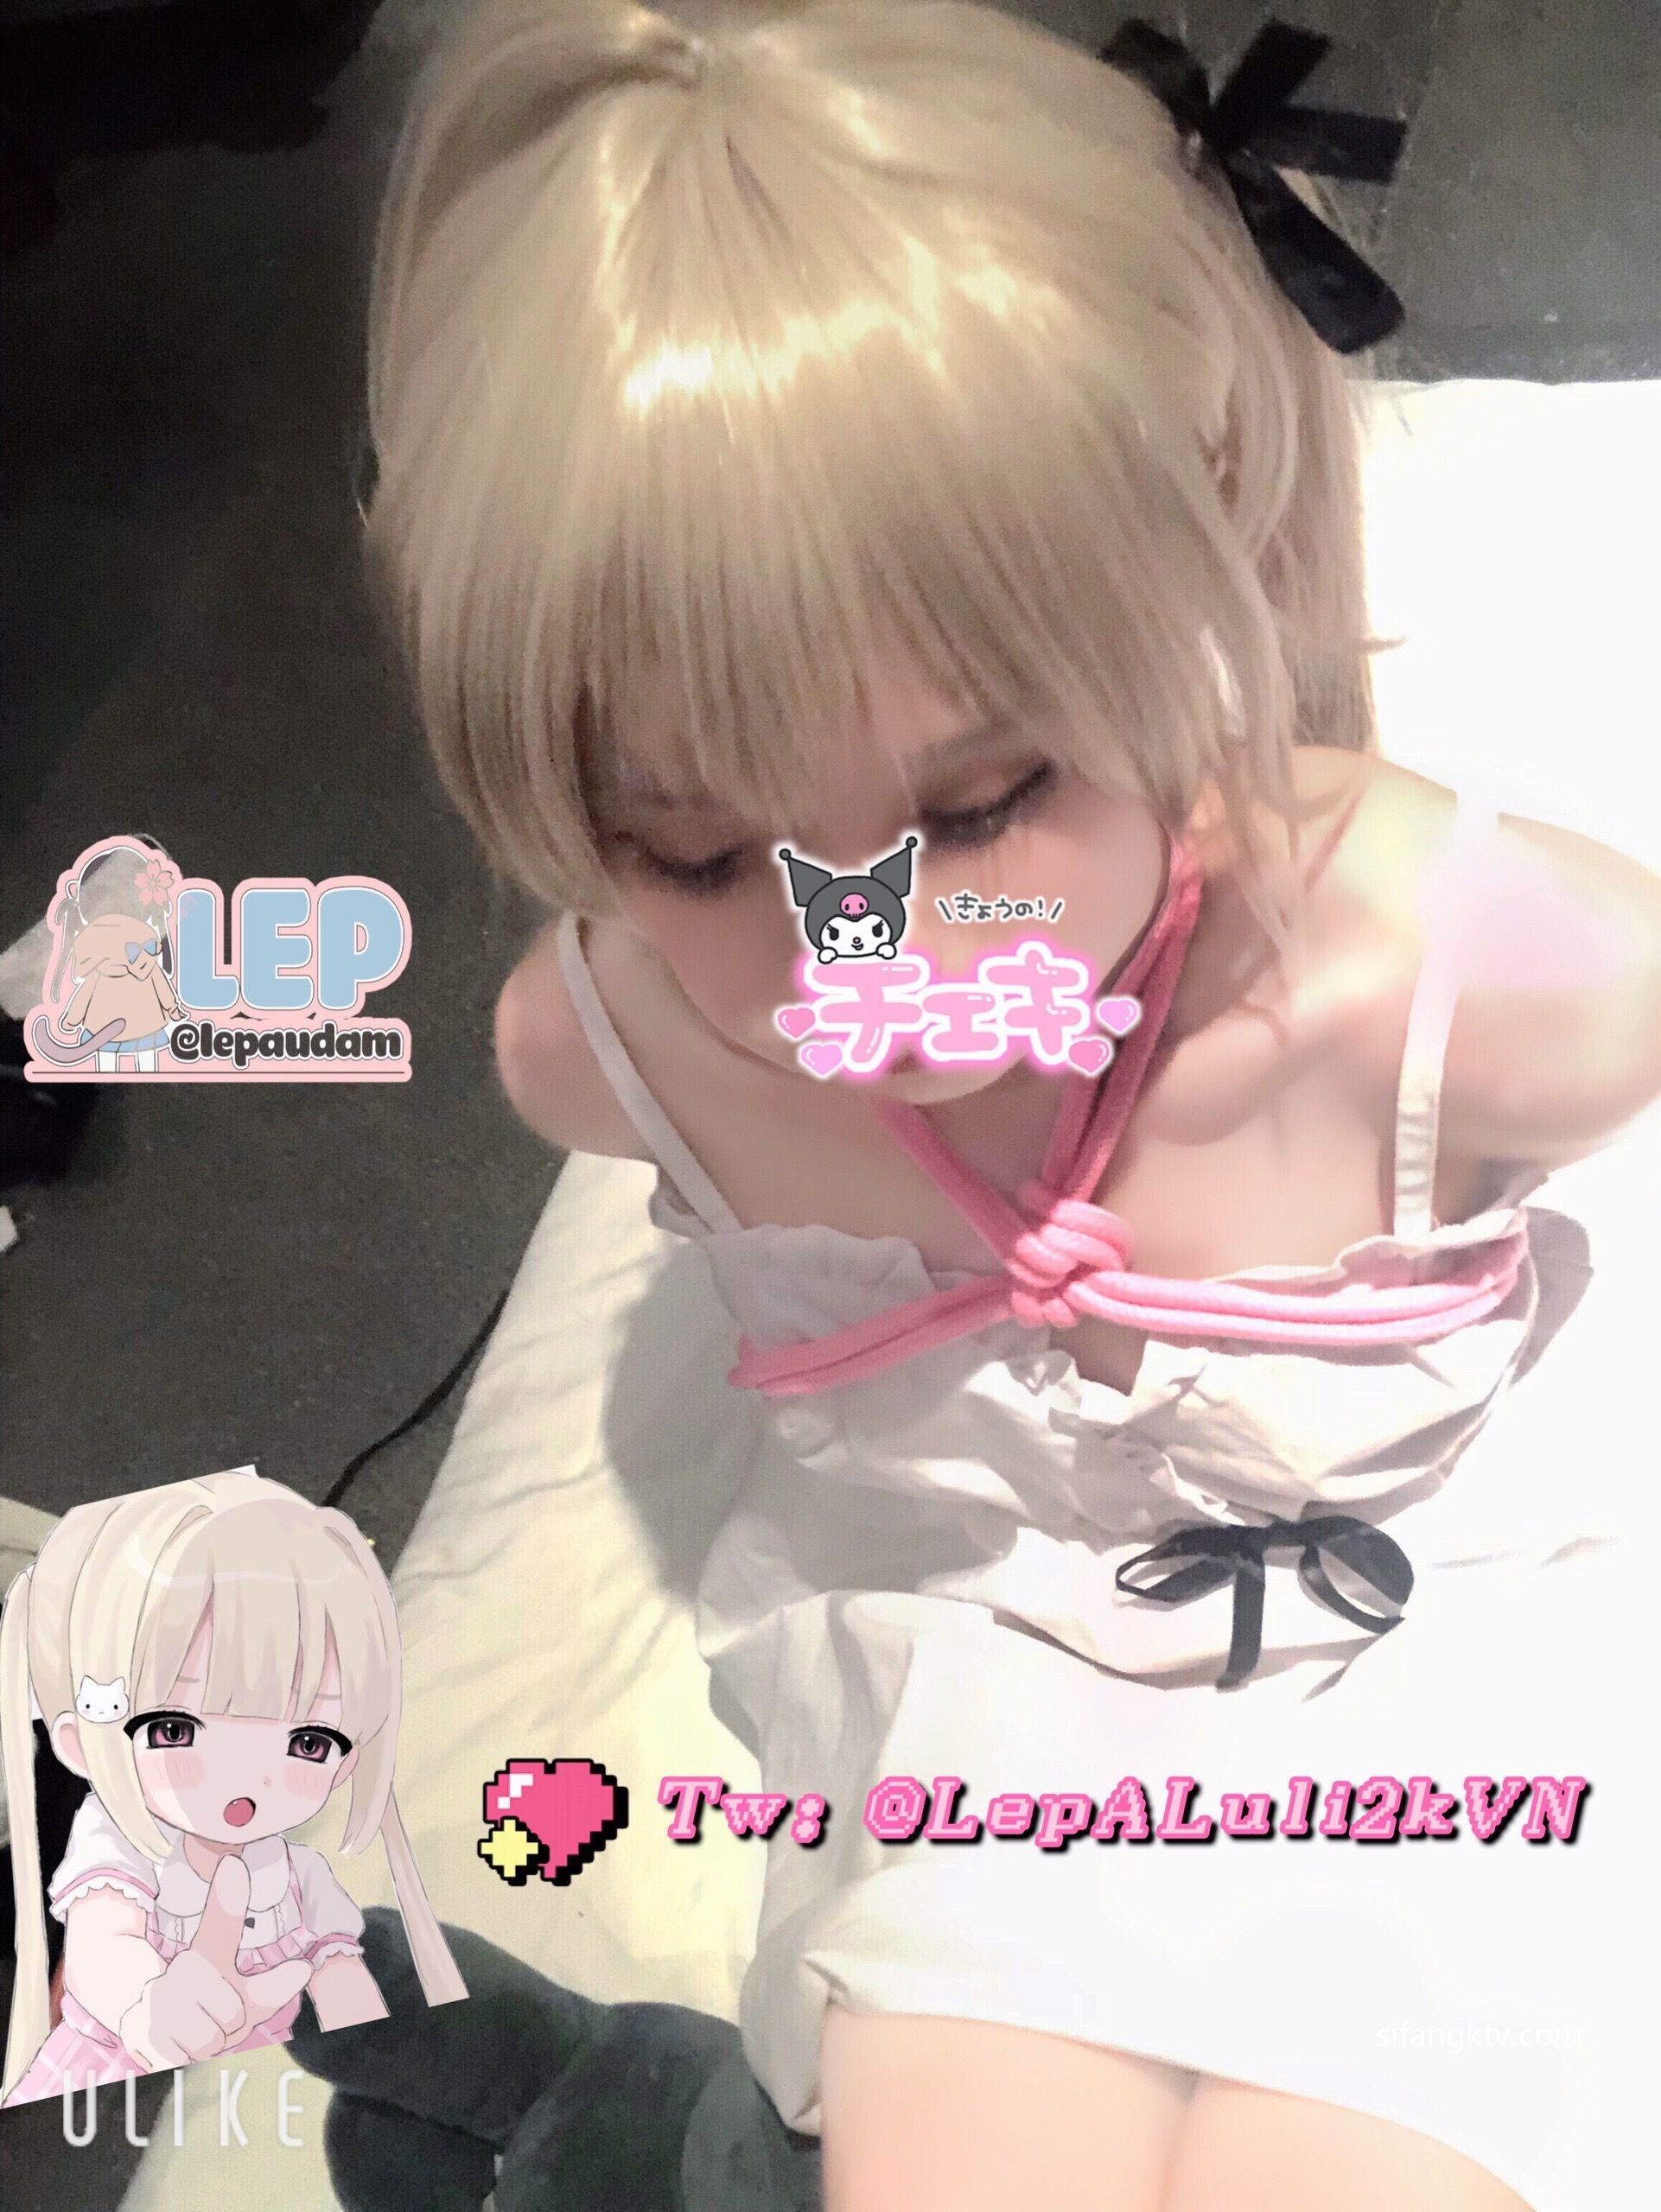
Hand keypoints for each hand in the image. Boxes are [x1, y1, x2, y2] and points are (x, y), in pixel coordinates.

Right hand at [117, 1854, 312, 2071]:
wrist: (158, 2024)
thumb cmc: (214, 2006)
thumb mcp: (248, 1992)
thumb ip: (275, 1982)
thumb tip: (305, 1968)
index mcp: (208, 1951)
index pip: (223, 1924)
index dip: (229, 1896)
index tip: (235, 1863)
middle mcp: (181, 1968)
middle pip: (234, 2015)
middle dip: (234, 2025)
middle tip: (219, 2016)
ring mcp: (157, 1996)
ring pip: (208, 2041)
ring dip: (212, 2044)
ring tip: (202, 2029)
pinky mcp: (141, 2028)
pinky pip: (182, 2057)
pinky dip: (188, 2058)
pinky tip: (181, 2041)